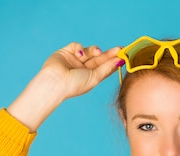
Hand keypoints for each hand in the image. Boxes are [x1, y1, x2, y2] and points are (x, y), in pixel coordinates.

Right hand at [8, 42, 122, 131]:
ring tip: (97, 52)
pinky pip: (77, 45)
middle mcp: (83, 68)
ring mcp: (75, 60)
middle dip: (109, 54)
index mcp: (90, 77)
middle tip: (120, 49)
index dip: (113, 61)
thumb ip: (107, 68)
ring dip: (94, 50)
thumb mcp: (95, 77)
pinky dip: (80, 48)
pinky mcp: (66, 52)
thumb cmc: (75, 84)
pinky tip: (80, 54)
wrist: (56, 82)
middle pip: (99, 58)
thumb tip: (121, 61)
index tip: (124, 56)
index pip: (104, 67)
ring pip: (89, 50)